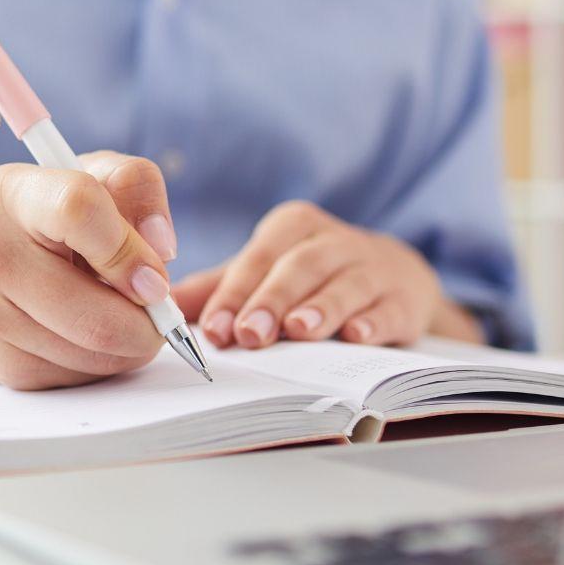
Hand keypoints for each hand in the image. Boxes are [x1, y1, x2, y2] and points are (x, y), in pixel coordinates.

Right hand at [0, 151, 179, 389]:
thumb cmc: (51, 219)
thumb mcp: (95, 178)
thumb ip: (136, 188)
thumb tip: (161, 249)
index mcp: (9, 193)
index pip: (78, 213)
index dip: (130, 251)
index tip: (156, 278)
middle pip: (95, 317)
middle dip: (148, 323)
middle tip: (159, 311)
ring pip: (94, 355)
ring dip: (130, 344)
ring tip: (119, 312)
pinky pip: (79, 377)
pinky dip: (102, 362)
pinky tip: (88, 332)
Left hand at [171, 201, 459, 349]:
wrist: (393, 278)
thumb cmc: (312, 278)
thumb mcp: (266, 273)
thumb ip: (217, 289)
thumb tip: (159, 306)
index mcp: (292, 227)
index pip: (258, 258)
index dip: (235, 294)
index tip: (216, 330)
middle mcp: (334, 240)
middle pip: (300, 267)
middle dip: (272, 301)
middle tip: (250, 334)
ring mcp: (373, 267)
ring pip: (345, 284)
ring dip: (321, 308)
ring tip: (299, 331)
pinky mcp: (404, 297)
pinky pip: (389, 308)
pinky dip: (374, 322)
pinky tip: (358, 337)